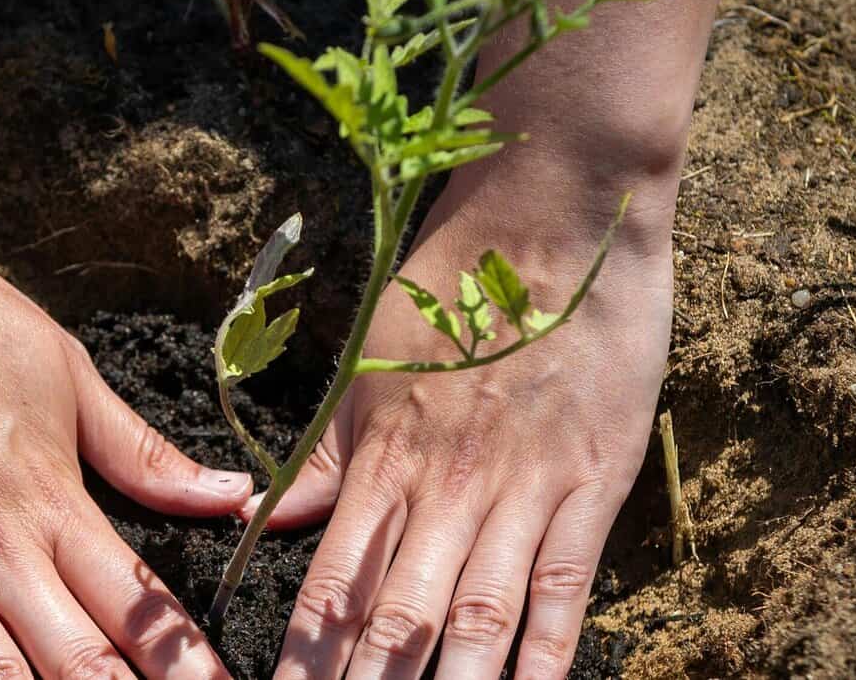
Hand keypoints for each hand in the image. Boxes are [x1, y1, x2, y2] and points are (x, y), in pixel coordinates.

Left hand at [245, 193, 672, 678]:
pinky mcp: (593, 483)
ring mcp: (524, 486)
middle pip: (397, 615)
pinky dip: (546, 655)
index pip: (334, 580)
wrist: (553, 219)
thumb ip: (324, 453)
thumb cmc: (450, 283)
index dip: (306, 653)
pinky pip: (565, 586)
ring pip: (477, 615)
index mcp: (384, 452)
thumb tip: (261, 517)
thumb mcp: (369, 358)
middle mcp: (447, 482)